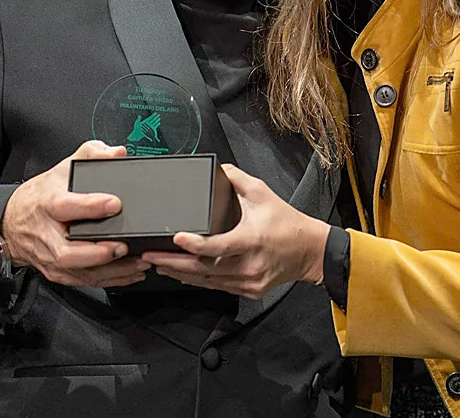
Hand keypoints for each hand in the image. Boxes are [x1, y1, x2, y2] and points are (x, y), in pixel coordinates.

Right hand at [0, 140, 149, 287]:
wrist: (12, 222)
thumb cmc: (41, 196)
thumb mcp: (63, 168)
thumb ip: (92, 154)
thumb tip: (117, 153)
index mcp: (48, 204)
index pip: (66, 207)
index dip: (91, 206)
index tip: (115, 203)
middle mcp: (48, 235)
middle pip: (69, 252)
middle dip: (98, 252)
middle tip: (123, 245)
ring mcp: (52, 258)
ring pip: (80, 272)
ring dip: (111, 271)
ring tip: (137, 263)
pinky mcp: (59, 272)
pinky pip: (85, 281)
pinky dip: (111, 280)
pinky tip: (130, 273)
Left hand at [141, 164, 330, 299]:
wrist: (310, 251)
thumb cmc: (287, 222)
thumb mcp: (263, 193)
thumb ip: (237, 179)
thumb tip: (217, 168)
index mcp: (252, 239)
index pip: (219, 245)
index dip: (196, 243)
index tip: (177, 237)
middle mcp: (249, 264)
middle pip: (204, 268)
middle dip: (173, 262)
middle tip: (150, 254)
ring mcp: (248, 281)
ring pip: (206, 281)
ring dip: (180, 273)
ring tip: (157, 263)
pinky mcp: (248, 290)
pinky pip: (216, 287)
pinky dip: (196, 280)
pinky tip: (180, 273)